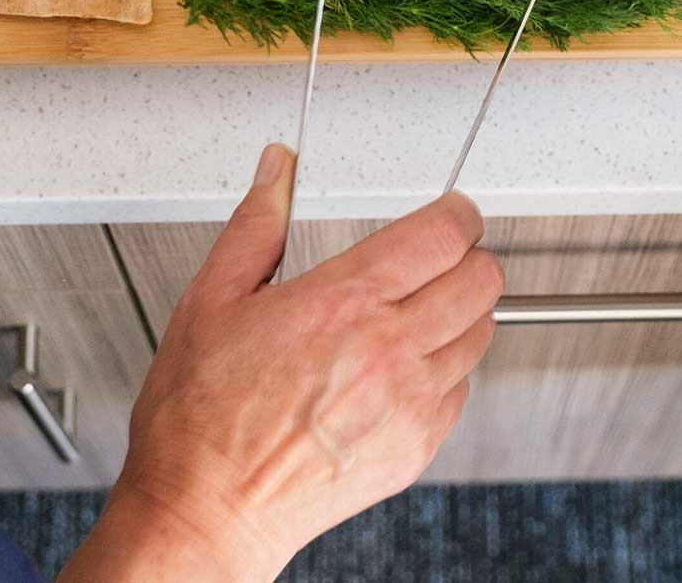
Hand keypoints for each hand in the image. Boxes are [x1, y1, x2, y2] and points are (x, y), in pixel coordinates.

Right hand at [85, 147, 500, 580]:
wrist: (205, 511)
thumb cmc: (199, 418)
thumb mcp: (210, 300)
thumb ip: (255, 225)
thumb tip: (277, 169)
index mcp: (341, 303)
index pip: (442, 235)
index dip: (458, 214)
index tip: (453, 212)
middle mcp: (387, 351)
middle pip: (481, 280)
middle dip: (470, 258)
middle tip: (445, 256)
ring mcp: (407, 404)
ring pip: (480, 335)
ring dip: (463, 313)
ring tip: (425, 310)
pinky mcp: (414, 450)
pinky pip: (461, 393)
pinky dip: (447, 371)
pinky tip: (408, 367)